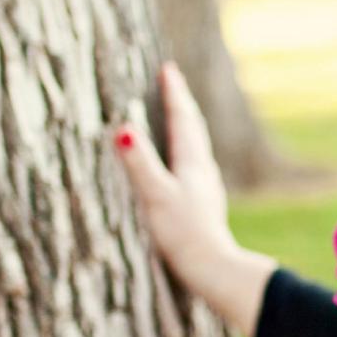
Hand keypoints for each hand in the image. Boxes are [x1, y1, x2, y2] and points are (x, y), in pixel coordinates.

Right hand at [113, 60, 238, 297]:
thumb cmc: (183, 233)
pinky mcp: (202, 204)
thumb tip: (123, 129)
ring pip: (196, 146)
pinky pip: (193, 165)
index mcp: (192, 163)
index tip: (168, 69)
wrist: (212, 267)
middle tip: (172, 82)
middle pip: (192, 128)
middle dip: (180, 104)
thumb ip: (140, 164)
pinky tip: (183, 166)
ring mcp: (205, 187)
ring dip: (185, 126)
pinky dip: (185, 151)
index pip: (182, 119)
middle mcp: (203, 170)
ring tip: (178, 117)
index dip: (174, 93)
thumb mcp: (156, 196)